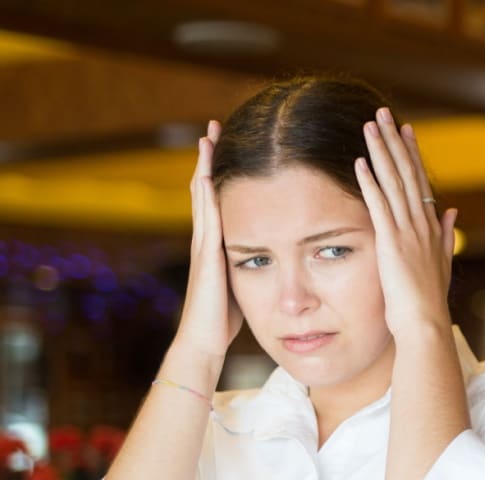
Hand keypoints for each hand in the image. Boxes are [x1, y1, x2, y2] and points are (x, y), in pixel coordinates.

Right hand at [172, 120, 241, 362]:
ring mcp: (203, 246)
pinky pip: (206, 222)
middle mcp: (208, 239)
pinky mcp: (206, 258)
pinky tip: (206, 176)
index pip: (221, 199)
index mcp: (220, 243)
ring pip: (203, 198)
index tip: (231, 144)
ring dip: (204, 167)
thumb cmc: (225, 319)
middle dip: (211, 159)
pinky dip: (205, 198)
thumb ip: (254, 263)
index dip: (224, 173)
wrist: (205, 341)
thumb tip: (274, 253)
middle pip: (208, 189)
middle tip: (214, 126)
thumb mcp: (245, 282)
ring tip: (208, 138)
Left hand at [353, 108, 458, 341]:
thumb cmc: (428, 301)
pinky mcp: (391, 243)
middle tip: (384, 113)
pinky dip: (369, 183)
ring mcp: (408, 232)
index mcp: (431, 228)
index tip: (405, 130)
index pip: (420, 182)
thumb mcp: (441, 262)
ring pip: (393, 182)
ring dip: (381, 152)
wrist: (426, 323)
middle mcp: (422, 224)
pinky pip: (379, 206)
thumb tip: (452, 210)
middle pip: (407, 173)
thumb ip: (446, 233)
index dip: (412, 154)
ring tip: (370, 126)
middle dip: (395, 141)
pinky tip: (359, 162)